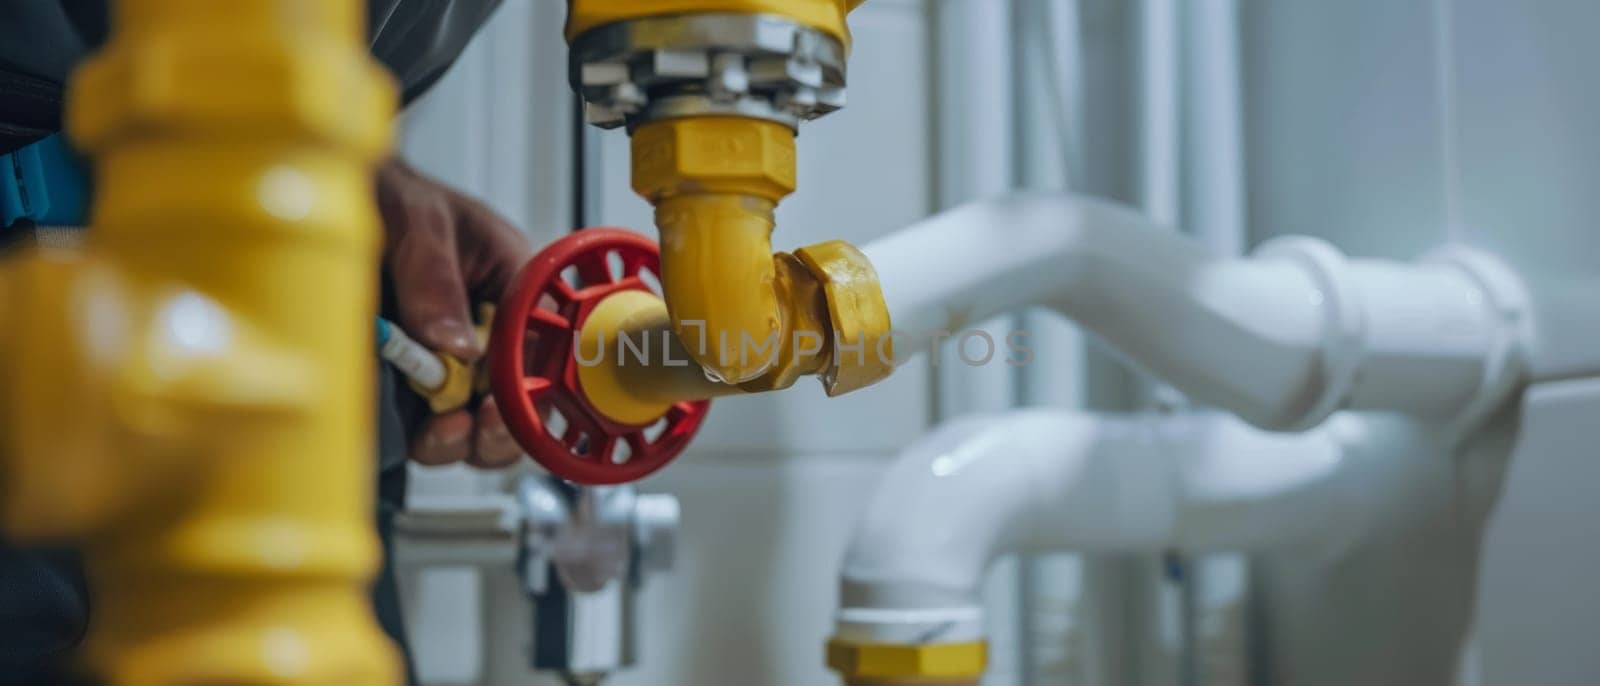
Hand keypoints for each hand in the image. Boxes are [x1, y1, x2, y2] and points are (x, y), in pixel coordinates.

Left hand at [378, 158, 532, 467]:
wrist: (335, 195)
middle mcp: (495, 329)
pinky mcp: (418, 383)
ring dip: (460, 439)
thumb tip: (453, 344)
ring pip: (479, 424)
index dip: (529, 383)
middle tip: (467, 427)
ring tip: (435, 432)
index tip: (498, 404)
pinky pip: (432, 426)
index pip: (544, 345)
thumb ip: (433, 275)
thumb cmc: (391, 192)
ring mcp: (458, 360)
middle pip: (522, 400)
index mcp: (517, 283)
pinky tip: (411, 430)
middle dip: (498, 427)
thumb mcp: (416, 217)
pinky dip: (424, 438)